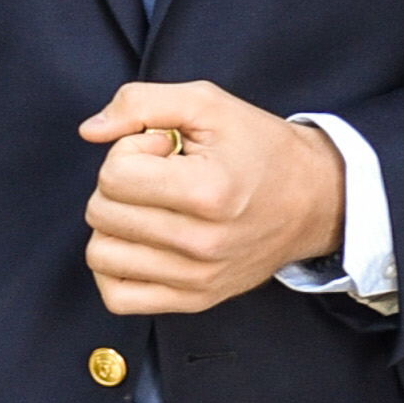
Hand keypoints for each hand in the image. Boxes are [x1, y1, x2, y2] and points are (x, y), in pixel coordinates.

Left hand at [78, 81, 345, 312]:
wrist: (314, 201)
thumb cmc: (260, 149)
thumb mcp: (208, 104)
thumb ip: (141, 102)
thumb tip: (89, 130)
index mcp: (207, 192)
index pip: (113, 176)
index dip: (130, 150)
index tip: (162, 149)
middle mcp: (202, 244)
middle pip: (102, 213)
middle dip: (120, 183)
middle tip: (160, 175)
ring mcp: (197, 279)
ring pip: (100, 254)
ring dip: (114, 223)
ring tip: (150, 207)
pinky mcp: (194, 300)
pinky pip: (118, 296)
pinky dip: (114, 267)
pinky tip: (137, 241)